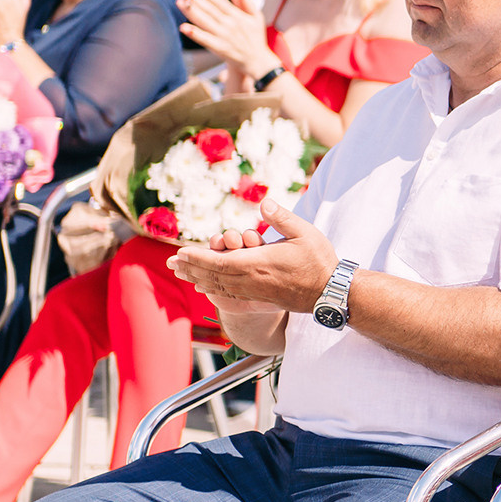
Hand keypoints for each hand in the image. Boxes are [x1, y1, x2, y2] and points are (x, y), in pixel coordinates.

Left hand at [165, 199, 337, 314]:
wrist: (329, 292)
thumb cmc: (319, 260)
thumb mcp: (304, 233)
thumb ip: (282, 218)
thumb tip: (263, 203)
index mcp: (257, 263)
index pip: (217, 261)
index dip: (196, 257)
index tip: (179, 252)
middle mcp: (250, 280)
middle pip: (212, 275)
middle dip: (190, 268)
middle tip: (171, 263)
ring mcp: (254, 291)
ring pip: (218, 286)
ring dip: (197, 278)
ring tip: (182, 273)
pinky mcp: (260, 299)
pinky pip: (229, 296)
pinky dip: (213, 290)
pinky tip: (206, 288)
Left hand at [178, 0, 277, 76]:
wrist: (257, 61)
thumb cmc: (254, 36)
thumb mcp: (255, 16)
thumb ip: (244, 0)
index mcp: (238, 15)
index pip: (219, 1)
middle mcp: (231, 25)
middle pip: (210, 9)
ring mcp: (224, 37)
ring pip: (205, 21)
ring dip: (191, 11)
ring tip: (179, 1)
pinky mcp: (220, 49)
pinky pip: (205, 40)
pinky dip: (195, 34)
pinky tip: (183, 27)